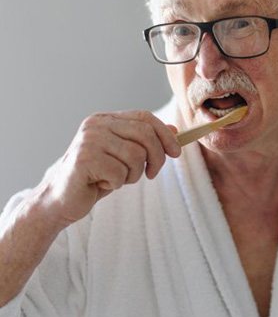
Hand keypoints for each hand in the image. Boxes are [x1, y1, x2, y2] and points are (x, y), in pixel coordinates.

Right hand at [37, 110, 180, 227]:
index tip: (176, 152)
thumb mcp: (124, 157)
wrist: (62, 200)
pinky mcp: (84, 159)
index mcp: (105, 119)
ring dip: (133, 175)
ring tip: (116, 179)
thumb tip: (175, 131)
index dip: (165, 134)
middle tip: (152, 174)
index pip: (144, 117)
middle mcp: (96, 125)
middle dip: (157, 157)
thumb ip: (145, 143)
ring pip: (136, 156)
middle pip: (145, 134)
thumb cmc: (95, 177)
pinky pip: (120, 173)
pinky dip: (116, 184)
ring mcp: (88, 140)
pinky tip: (100, 184)